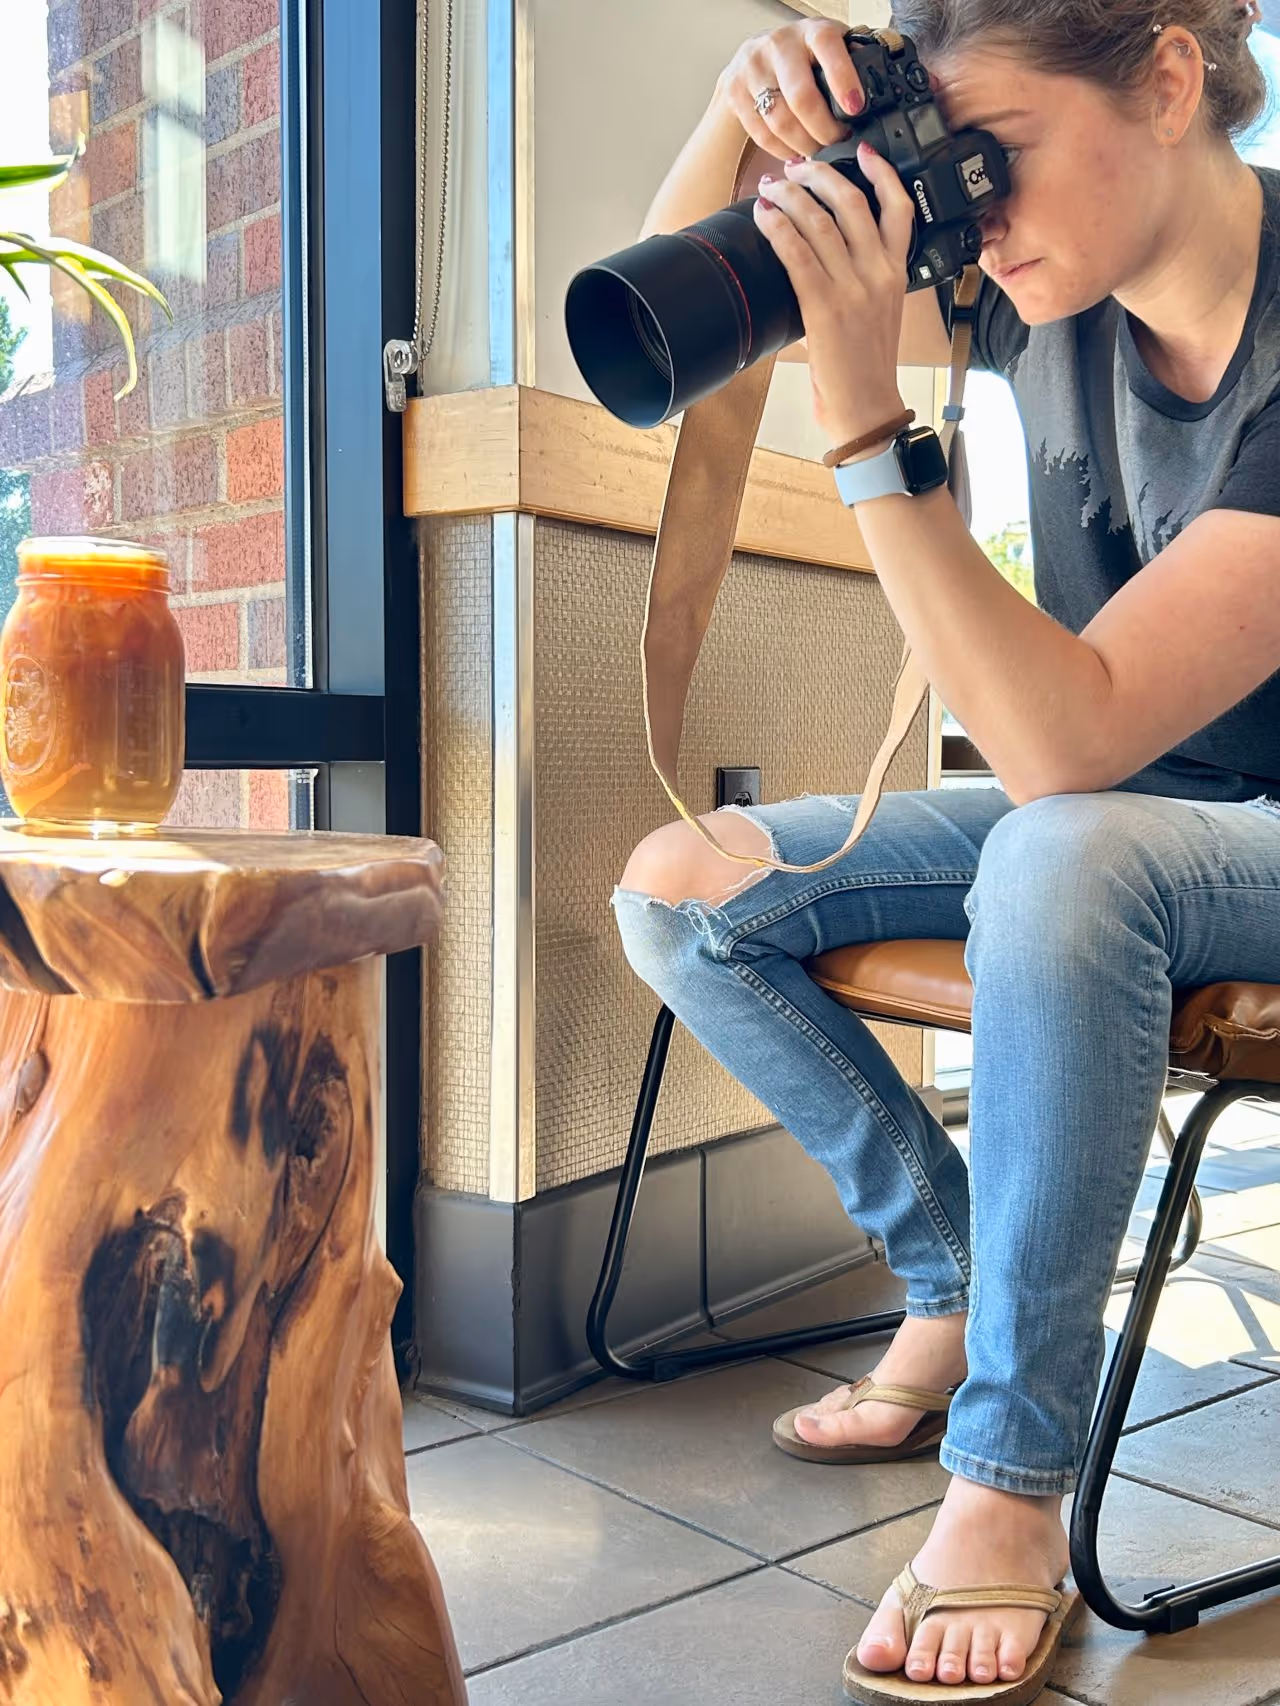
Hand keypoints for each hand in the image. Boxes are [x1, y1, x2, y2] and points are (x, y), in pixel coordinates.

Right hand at [714, 18, 864, 156]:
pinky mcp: (736, 93)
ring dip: (803, 145)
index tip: (855, 108)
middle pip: (801, 97)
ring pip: (780, 121)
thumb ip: (850, 63)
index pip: (828, 48)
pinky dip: (782, 150)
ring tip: (818, 151)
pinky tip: (795, 153)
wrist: (753, 57)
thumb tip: (880, 89)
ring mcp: (753, 69)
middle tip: (837, 142)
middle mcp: (779, 45)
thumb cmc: (800, 57)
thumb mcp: (828, 49)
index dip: (843, 80)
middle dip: (823, 129)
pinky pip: (762, 134)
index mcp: (811, 32)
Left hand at [753, 146, 911, 445]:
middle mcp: (879, 274)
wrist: (867, 408)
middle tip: (796, 167)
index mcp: (897, 274)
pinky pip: (797, 253)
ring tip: (773, 186)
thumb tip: (824, 258)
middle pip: (852, 203)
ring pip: (820, 222)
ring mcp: (853, 288)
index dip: (881, 173)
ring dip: (791, 196)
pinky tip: (764, 215)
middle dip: (819, 176)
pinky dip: (777, 228)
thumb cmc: (867, 368)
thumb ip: (861, 282)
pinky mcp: (824, 306)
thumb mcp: (877, 314)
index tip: (862, 151)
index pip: (899, 208)